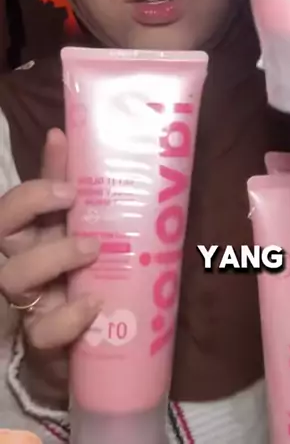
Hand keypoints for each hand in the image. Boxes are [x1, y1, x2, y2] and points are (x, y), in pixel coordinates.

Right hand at [0, 129, 100, 405]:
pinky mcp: (42, 341)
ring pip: (15, 276)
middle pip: (0, 230)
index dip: (33, 192)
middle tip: (73, 199)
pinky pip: (44, 331)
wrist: (91, 343)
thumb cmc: (77, 275)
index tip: (69, 184)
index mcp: (27, 236)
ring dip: (55, 256)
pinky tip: (93, 304)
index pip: (10, 208)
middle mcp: (18, 264)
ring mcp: (27, 303)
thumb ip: (66, 183)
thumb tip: (61, 133)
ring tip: (94, 247)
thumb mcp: (73, 227)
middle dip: (30, 207)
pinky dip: (69, 316)